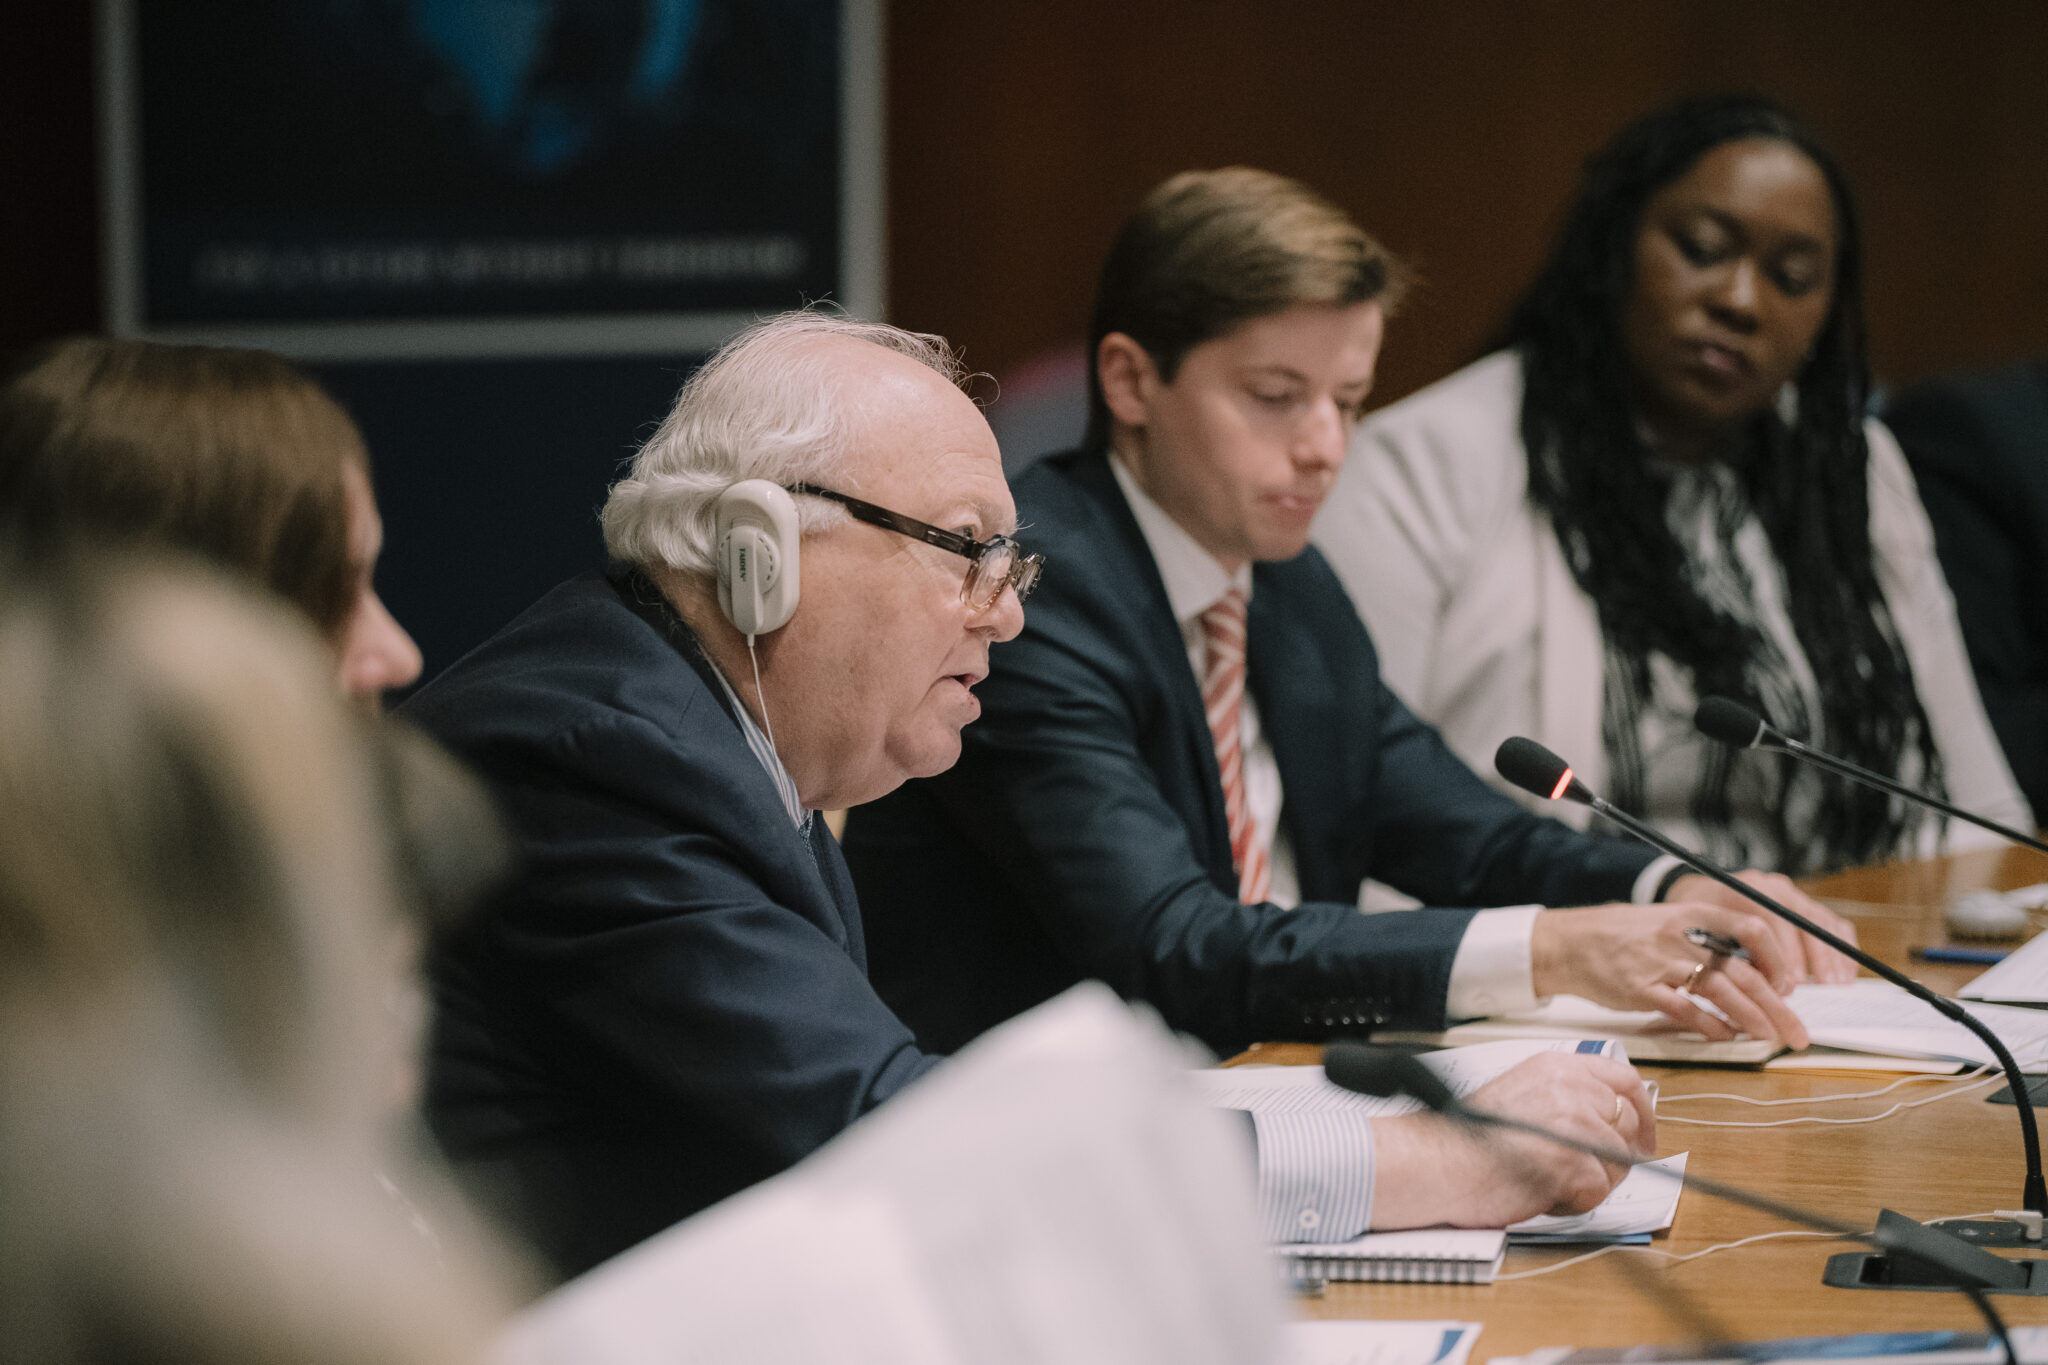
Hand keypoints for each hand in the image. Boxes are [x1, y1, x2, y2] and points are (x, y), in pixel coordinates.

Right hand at [1367, 1053, 1652, 1228]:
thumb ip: (1566, 1097)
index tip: (1642, 1137)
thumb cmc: (1467, 1139)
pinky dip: (1574, 1202)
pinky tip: (1541, 1192)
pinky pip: (1599, 1191)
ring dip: (1590, 1182)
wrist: (1434, 1163)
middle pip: (1628, 1126)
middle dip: (1613, 1156)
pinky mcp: (1573, 1161)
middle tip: (1583, 1173)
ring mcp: (1575, 1123)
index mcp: (1557, 1066)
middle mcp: (1570, 1087)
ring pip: (1619, 1163)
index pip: (1626, 1080)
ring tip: (1546, 1180)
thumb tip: (1613, 1121)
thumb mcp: (1521, 1094)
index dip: (1643, 1113)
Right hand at [1532, 901, 1812, 1046]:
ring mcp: (1660, 962)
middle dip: (1778, 1006)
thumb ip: (1708, 939)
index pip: (1752, 927)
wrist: (1570, 942)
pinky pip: (1686, 1011)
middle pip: (1744, 971)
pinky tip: (1726, 1036)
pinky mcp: (1640, 989)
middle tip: (1797, 1032)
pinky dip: (1711, 1027)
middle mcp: (1681, 935)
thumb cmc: (1624, 935)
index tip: (1790, 984)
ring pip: (1721, 991)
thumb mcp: (1670, 922)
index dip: (1778, 958)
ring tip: (1770, 1037)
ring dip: (1752, 1018)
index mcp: (1693, 912)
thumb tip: (1754, 973)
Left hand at [1665, 872, 1859, 985]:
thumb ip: (1727, 955)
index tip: (1791, 984)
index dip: (1784, 956)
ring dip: (1833, 956)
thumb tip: (1754, 988)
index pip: (1772, 922)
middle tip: (1820, 987)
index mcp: (1746, 892)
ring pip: (1823, 922)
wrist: (1703, 896)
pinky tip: (1844, 973)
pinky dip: (1842, 949)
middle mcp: (1774, 889)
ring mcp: (1794, 895)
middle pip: (1803, 920)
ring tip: (1836, 984)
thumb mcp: (1705, 933)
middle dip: (1814, 958)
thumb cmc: (1701, 921)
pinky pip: (1833, 924)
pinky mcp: (1807, 906)